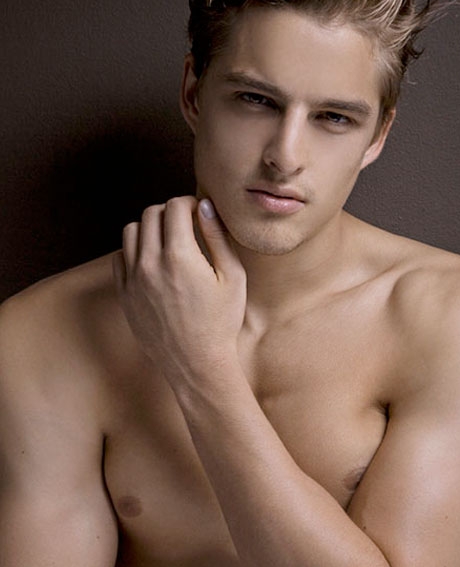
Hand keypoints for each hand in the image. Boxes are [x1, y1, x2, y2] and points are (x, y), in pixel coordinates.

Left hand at [113, 196, 246, 384]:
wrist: (197, 363)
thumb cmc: (220, 322)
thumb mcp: (232, 277)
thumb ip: (217, 237)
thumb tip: (205, 206)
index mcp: (180, 257)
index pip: (174, 207)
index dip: (189, 203)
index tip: (198, 211)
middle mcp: (150, 264)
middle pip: (151, 213)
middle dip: (170, 211)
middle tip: (185, 223)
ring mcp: (132, 279)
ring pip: (131, 231)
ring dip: (150, 227)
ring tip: (168, 240)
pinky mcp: (124, 294)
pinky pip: (120, 256)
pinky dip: (135, 250)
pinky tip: (153, 260)